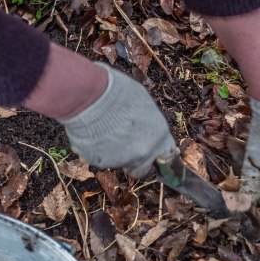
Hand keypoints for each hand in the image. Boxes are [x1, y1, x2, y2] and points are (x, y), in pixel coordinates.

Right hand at [61, 63, 176, 177]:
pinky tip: (93, 133)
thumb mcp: (143, 103)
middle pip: (143, 168)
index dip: (159, 156)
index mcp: (159, 136)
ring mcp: (122, 160)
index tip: (155, 157)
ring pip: (120, 162)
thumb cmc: (117, 92)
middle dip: (136, 160)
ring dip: (115, 152)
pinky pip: (101, 159)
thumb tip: (145, 125)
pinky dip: (98, 150)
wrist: (91, 98)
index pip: (167, 156)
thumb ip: (148, 121)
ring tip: (104, 130)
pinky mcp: (101, 163)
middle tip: (124, 145)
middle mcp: (144, 153)